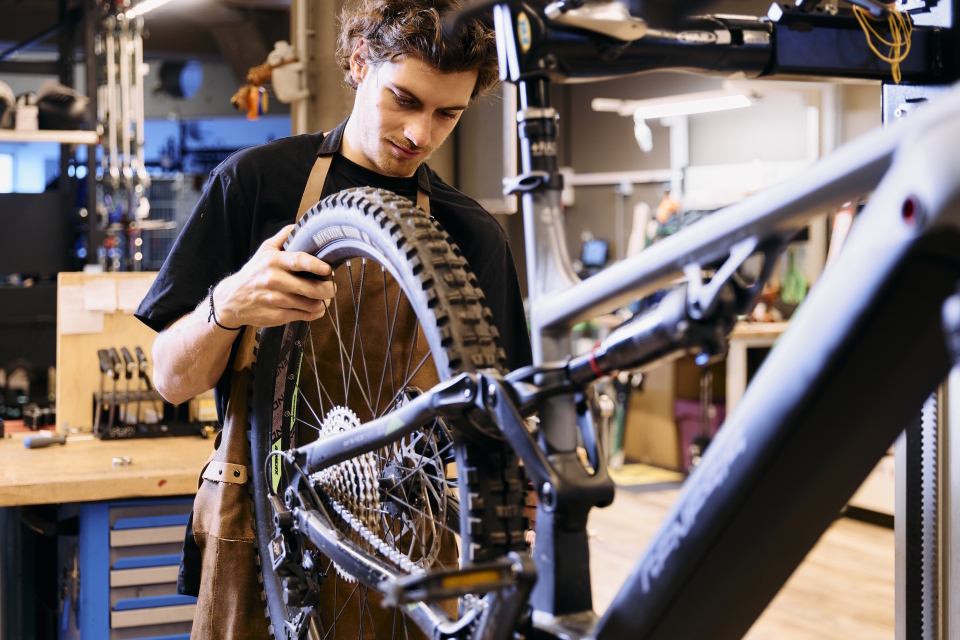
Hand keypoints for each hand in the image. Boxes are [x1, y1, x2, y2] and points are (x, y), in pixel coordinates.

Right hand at [213, 225, 334, 327]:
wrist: (232, 298)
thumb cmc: (253, 273)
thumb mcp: (264, 251)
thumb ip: (283, 237)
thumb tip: (300, 225)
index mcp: (273, 261)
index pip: (298, 261)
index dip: (316, 265)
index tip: (328, 269)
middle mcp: (274, 281)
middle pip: (311, 288)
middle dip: (328, 288)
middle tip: (332, 286)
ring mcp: (276, 300)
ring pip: (311, 304)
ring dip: (323, 301)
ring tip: (324, 297)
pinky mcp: (277, 316)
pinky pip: (305, 316)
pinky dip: (315, 312)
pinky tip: (315, 307)